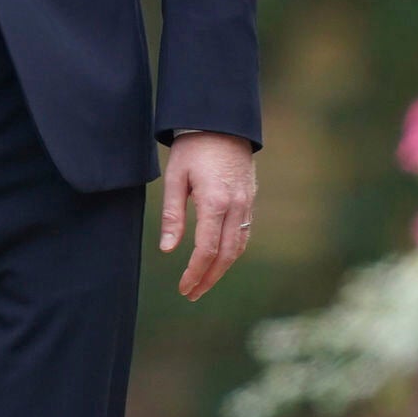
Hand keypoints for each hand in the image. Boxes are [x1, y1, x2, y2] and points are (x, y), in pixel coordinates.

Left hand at [159, 131, 256, 301]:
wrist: (222, 122)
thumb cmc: (192, 147)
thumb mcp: (175, 178)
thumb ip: (172, 215)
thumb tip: (167, 249)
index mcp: (215, 201)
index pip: (207, 249)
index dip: (195, 272)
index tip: (183, 287)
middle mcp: (236, 205)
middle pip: (227, 254)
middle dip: (209, 278)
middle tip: (192, 294)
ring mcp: (247, 202)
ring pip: (239, 246)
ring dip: (222, 268)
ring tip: (203, 283)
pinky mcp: (250, 198)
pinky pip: (244, 232)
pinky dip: (233, 251)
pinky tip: (220, 260)